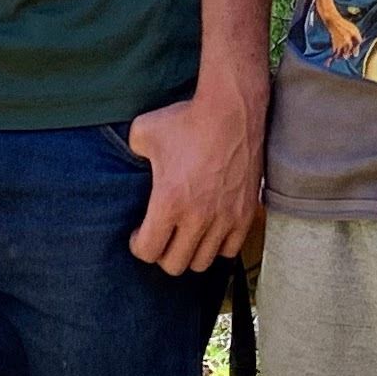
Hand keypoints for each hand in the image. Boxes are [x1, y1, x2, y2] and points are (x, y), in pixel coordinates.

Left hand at [123, 74, 263, 273]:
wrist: (232, 110)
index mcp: (169, 201)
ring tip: (184, 236)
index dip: (138, 246)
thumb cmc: (186, 120)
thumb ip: (131, 153)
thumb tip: (131, 163)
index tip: (138, 234)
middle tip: (160, 237)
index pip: (148, 251)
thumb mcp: (142, 131)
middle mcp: (197, 217)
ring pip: (202, 262)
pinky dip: (217, 247)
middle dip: (161, 254)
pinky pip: (230, 250)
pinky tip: (209, 231)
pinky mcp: (246, 214)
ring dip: (189, 253)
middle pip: (174, 265)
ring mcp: (225, 218)